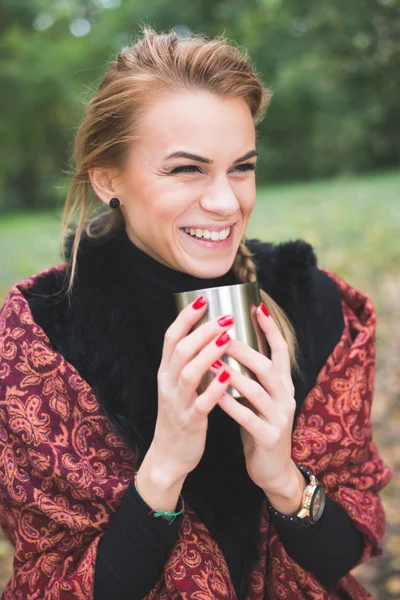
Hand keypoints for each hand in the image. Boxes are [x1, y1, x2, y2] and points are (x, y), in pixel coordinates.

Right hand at [150, 297, 234, 484]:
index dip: (185, 318)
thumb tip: (206, 336)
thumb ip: (188, 364)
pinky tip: (229, 377)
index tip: (203, 300)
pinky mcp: (189, 422)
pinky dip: (215, 389)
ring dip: (208, 354)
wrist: (168, 455)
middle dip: (202, 331)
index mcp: (165, 372)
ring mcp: (177, 403)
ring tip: (228, 338)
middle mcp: (168, 384)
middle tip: (225, 317)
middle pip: (181, 350)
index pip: (171, 338)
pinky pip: (201, 403)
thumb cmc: (179, 416)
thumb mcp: (177, 386)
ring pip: (189, 373)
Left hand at [209, 302, 302, 507]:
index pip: (281, 349)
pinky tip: (214, 394)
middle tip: (222, 333)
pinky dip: (230, 404)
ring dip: (233, 373)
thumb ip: (252, 374)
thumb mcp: (260, 397)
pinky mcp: (269, 437)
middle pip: (267, 366)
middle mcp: (286, 397)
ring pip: (257, 390)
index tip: (255, 306)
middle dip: (244, 348)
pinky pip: (248, 417)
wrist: (273, 469)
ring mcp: (280, 417)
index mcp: (284, 384)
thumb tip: (231, 342)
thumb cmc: (260, 426)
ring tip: (212, 360)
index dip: (270, 328)